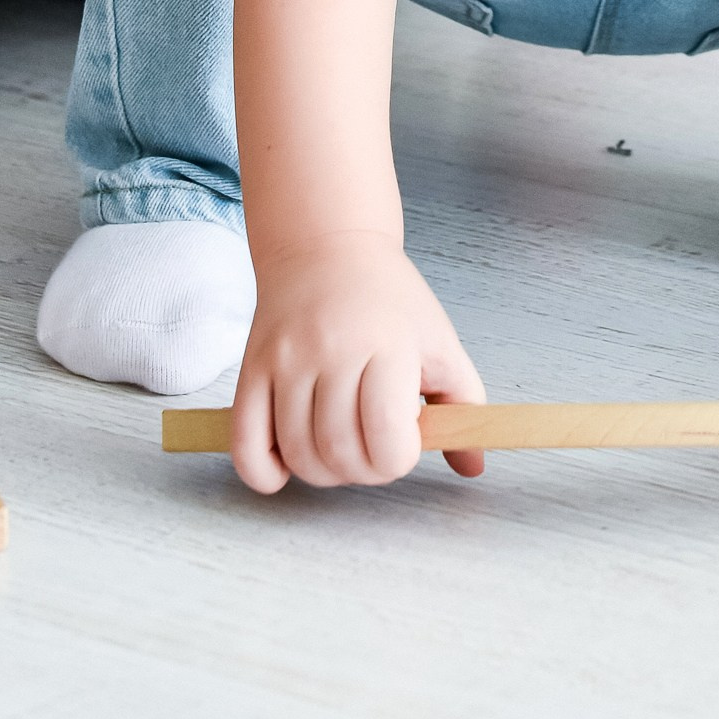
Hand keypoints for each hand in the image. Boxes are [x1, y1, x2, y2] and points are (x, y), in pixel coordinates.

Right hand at [230, 232, 485, 492]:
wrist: (325, 245)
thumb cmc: (388, 299)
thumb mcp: (438, 341)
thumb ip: (464, 405)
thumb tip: (472, 465)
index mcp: (387, 345)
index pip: (388, 438)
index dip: (400, 457)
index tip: (403, 439)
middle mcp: (331, 350)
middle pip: (342, 454)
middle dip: (364, 469)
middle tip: (372, 443)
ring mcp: (286, 360)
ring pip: (299, 456)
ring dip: (324, 471)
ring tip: (339, 444)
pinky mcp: (251, 368)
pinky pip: (246, 445)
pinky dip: (265, 472)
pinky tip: (287, 464)